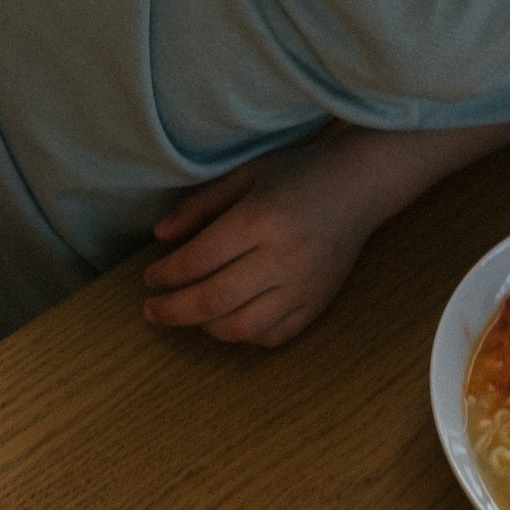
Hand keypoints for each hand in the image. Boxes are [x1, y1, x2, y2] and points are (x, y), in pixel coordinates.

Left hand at [140, 130, 385, 346]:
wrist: (360, 186)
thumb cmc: (297, 175)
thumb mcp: (245, 174)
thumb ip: (200, 204)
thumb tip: (160, 236)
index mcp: (261, 218)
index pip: (199, 259)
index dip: (166, 275)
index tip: (149, 278)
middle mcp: (284, 256)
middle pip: (215, 300)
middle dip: (173, 311)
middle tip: (151, 311)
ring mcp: (305, 285)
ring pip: (243, 327)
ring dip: (206, 327)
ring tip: (189, 314)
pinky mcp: (319, 303)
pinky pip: (274, 336)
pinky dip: (243, 335)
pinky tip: (228, 320)